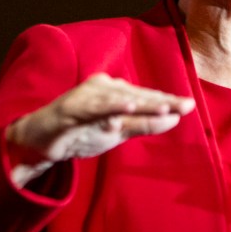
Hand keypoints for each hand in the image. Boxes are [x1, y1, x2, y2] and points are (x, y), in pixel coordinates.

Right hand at [5, 73, 196, 186]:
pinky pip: (94, 107)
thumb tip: (175, 118)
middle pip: (136, 95)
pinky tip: (129, 106)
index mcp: (112, 91)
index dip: (166, 101)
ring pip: (119, 99)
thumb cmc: (81, 133)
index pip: (144, 96)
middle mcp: (101, 88)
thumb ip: (143, 124)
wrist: (41, 142)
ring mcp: (85, 96)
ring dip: (142, 102)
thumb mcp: (117, 132)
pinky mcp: (70, 108)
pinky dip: (112, 106)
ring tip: (166, 106)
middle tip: (186, 105)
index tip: (189, 105)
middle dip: (161, 100)